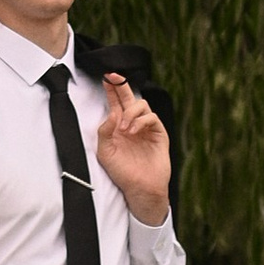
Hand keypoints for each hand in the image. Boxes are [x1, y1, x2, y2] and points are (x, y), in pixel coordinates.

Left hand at [95, 72, 171, 218]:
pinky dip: (141, 121)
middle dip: (122, 86)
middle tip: (114, 76)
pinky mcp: (158, 133)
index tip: (105, 78)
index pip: (115, 103)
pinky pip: (152, 118)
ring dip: (130, 112)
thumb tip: (112, 113)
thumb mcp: (105, 152)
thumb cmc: (122, 172)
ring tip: (123, 128)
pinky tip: (133, 131)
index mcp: (118, 127)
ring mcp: (146, 128)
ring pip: (141, 105)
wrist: (140, 188)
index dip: (111, 90)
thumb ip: (105, 132)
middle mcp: (132, 124)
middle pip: (129, 98)